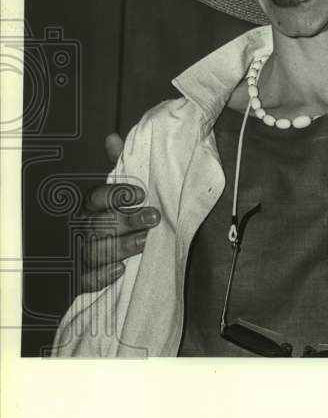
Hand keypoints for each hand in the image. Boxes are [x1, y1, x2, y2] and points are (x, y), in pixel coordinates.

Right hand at [76, 133, 160, 292]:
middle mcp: (86, 228)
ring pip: (95, 250)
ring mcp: (85, 252)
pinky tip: (119, 270)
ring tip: (145, 241)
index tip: (141, 194)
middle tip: (153, 217)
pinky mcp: (86, 275)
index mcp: (93, 206)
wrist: (110, 247)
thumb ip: (120, 165)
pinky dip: (101, 276)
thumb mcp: (121, 189)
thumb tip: (112, 138)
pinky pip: (87, 279)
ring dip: (121, 245)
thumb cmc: (118, 214)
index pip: (96, 197)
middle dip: (126, 220)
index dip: (116, 195)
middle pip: (99, 224)